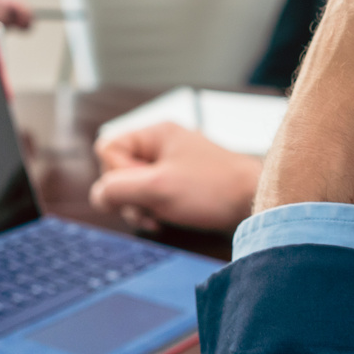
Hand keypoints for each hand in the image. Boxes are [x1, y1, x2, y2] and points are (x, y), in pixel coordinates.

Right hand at [90, 122, 262, 233]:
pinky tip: (165, 220)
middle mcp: (161, 143)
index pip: (108, 150)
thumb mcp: (157, 188)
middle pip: (119, 170)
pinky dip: (153, 209)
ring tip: (159, 218)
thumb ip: (118, 188)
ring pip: (134, 186)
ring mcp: (171, 163)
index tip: (144, 187)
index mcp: (155, 133)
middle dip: (129, 195)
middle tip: (150, 209)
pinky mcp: (180, 182)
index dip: (117, 174)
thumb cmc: (211, 190)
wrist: (255, 201)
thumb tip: (99, 195)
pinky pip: (151, 194)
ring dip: (140, 206)